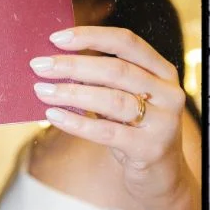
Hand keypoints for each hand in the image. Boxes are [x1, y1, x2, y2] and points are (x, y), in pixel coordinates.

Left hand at [31, 26, 192, 206]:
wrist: (161, 173)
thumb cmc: (136, 128)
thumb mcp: (129, 98)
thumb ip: (106, 79)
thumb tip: (56, 61)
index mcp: (164, 72)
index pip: (128, 43)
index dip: (92, 36)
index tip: (56, 38)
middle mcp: (170, 93)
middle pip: (117, 70)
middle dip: (73, 66)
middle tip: (39, 66)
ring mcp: (164, 123)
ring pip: (112, 100)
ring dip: (72, 93)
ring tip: (42, 90)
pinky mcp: (150, 149)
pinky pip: (107, 132)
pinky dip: (76, 123)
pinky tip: (53, 115)